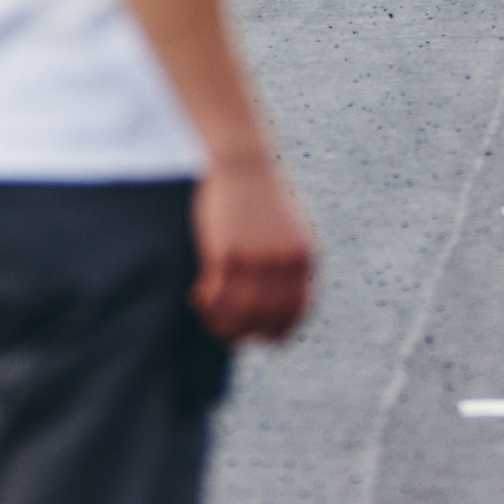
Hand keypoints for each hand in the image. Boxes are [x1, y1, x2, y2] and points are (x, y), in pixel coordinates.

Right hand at [191, 157, 316, 344]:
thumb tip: (285, 296)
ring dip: (222, 324)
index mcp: (304, 257)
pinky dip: (206, 304)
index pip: (298, 309)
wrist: (244, 162)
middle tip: (229, 334)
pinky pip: (217, 295)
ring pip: (240, 313)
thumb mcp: (291, 228)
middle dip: (247, 332)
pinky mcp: (227, 253)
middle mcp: (284, 262)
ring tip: (210, 319)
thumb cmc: (264, 196)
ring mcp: (256, 259)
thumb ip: (290, 261)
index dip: (282, 330)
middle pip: (267, 317)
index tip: (268, 340)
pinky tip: (198, 299)